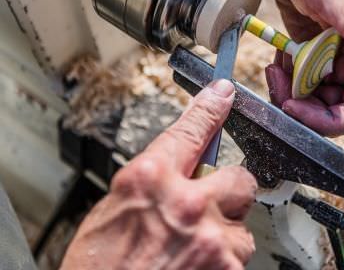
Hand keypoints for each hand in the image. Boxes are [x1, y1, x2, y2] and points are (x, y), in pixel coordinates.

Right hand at [61, 80, 256, 269]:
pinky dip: (222, 260)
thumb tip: (185, 160)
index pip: (192, 129)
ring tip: (192, 247)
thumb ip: (155, 177)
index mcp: (150, 178)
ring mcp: (210, 239)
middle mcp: (186, 203)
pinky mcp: (226, 268)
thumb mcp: (114, 205)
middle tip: (209, 205)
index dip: (212, 108)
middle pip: (239, 177)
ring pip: (242, 222)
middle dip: (227, 189)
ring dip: (224, 231)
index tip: (225, 93)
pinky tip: (195, 266)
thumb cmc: (99, 266)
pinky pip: (239, 255)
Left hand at [245, 0, 343, 136]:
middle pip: (334, 112)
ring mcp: (332, 61)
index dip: (330, 120)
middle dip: (304, 109)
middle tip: (279, 86)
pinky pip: (300, 85)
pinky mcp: (312, 56)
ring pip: (314, 102)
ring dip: (291, 95)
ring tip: (276, 69)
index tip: (297, 107)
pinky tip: (277, 61)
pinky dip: (286, 82)